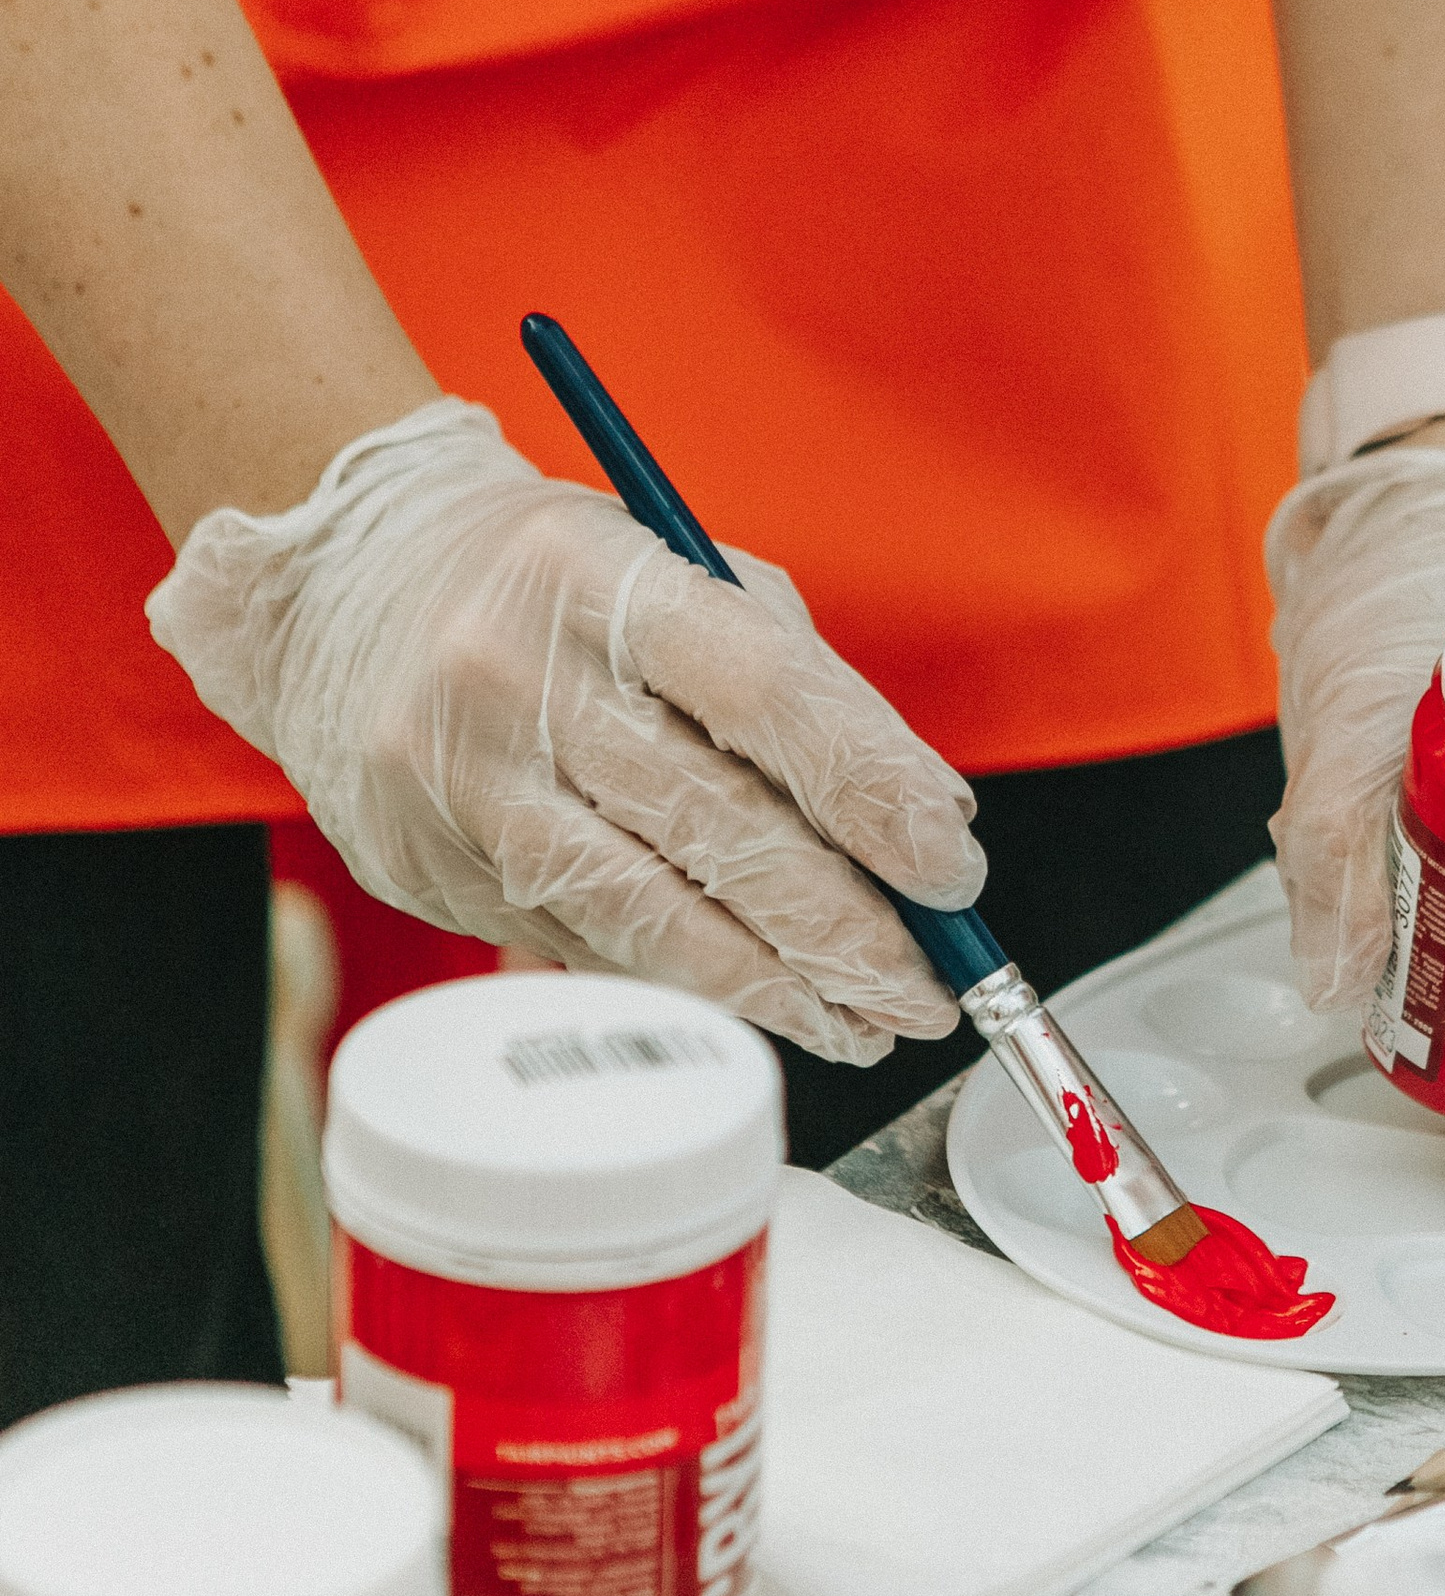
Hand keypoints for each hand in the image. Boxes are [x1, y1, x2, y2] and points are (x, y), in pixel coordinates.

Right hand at [148, 397, 984, 1060]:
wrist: (343, 583)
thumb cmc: (554, 581)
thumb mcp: (680, 572)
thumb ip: (800, 684)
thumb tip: (923, 825)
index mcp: (599, 573)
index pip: (766, 696)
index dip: (872, 794)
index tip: (951, 869)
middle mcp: (512, 673)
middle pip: (713, 828)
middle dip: (844, 929)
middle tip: (928, 989)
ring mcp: (455, 777)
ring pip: (642, 914)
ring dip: (772, 988)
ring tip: (860, 1022)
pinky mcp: (423, 863)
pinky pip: (579, 943)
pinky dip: (681, 981)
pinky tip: (753, 999)